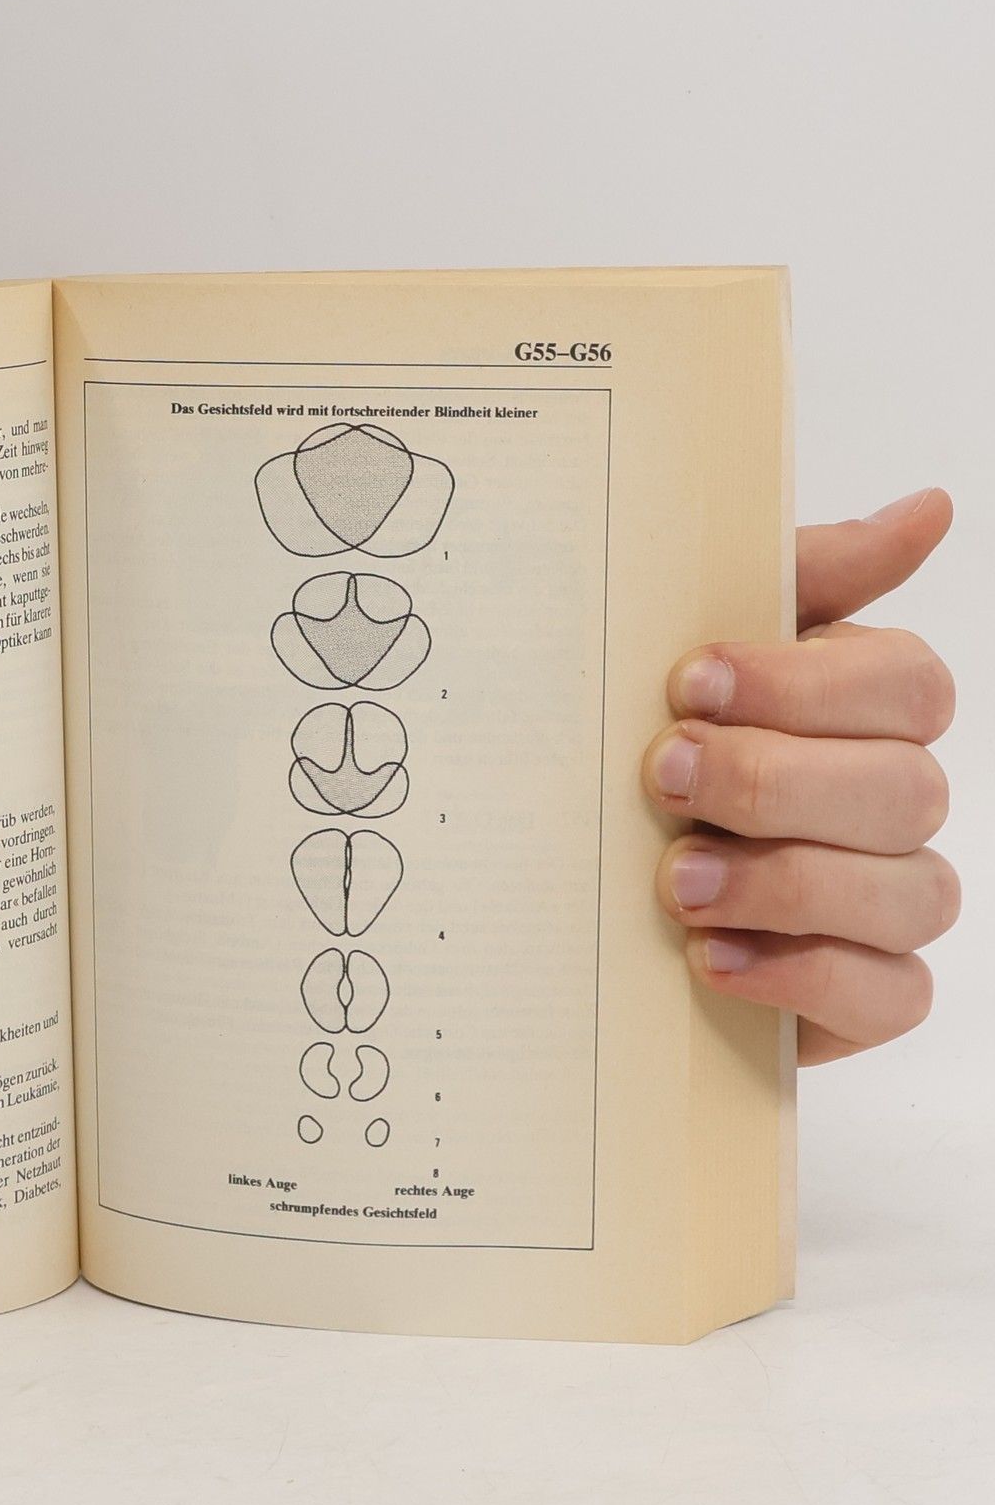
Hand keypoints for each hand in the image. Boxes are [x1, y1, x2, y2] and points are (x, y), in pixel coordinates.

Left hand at [643, 490, 956, 1063]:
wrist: (575, 889)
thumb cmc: (646, 749)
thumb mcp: (693, 652)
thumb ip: (804, 579)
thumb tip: (929, 509)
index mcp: (861, 711)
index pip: (904, 684)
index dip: (802, 686)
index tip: (685, 685)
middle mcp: (892, 803)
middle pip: (904, 788)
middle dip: (771, 783)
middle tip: (661, 779)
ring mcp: (888, 903)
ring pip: (909, 892)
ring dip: (784, 884)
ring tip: (676, 883)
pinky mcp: (863, 994)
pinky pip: (891, 994)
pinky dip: (803, 978)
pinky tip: (711, 959)